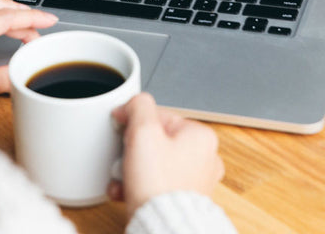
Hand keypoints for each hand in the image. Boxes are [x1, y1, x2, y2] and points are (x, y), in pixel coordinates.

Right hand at [108, 93, 224, 219]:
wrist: (163, 225)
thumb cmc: (159, 184)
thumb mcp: (143, 131)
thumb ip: (139, 106)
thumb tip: (135, 103)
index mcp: (201, 136)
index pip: (159, 115)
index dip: (134, 120)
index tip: (120, 126)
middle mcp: (204, 158)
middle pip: (156, 140)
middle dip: (132, 148)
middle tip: (124, 155)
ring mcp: (195, 180)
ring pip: (154, 162)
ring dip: (131, 168)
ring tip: (123, 176)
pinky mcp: (182, 198)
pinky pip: (156, 182)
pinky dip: (138, 184)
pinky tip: (126, 189)